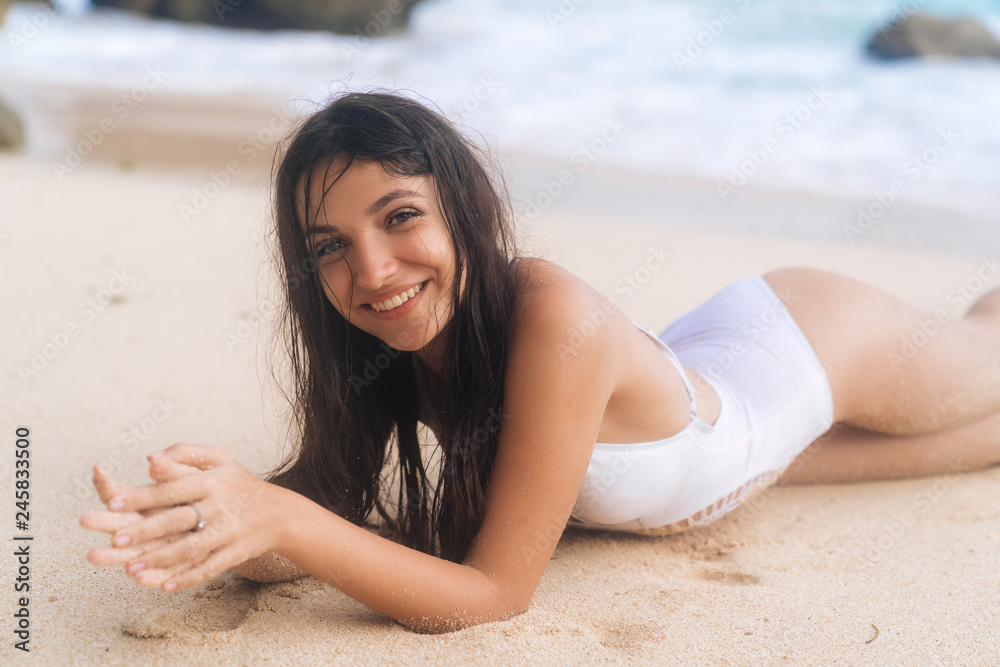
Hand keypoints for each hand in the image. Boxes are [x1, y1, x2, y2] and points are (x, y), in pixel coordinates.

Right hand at [80, 458, 198, 581]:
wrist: (233, 517)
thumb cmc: (210, 491)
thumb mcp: (196, 477)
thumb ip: (176, 471)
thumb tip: (154, 459)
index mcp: (147, 501)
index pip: (121, 493)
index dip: (108, 483)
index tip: (98, 470)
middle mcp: (147, 524)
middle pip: (121, 523)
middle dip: (103, 521)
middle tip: (84, 519)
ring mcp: (159, 546)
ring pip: (133, 552)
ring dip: (113, 555)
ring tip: (94, 556)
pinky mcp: (177, 565)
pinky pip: (162, 573)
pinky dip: (151, 576)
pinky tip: (140, 580)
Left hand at [85, 444, 282, 592]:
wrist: (279, 512)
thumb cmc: (238, 482)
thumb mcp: (219, 460)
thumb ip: (185, 453)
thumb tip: (149, 458)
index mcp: (212, 481)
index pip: (172, 489)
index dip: (142, 496)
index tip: (113, 504)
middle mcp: (221, 505)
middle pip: (179, 520)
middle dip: (146, 531)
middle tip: (115, 541)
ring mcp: (230, 531)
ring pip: (191, 548)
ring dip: (160, 560)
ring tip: (130, 569)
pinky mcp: (237, 552)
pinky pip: (210, 567)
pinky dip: (188, 578)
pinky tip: (163, 587)